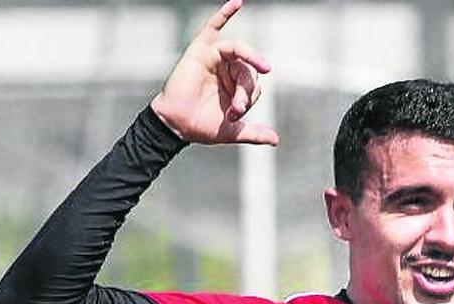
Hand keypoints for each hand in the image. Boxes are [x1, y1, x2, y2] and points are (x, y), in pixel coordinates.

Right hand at [150, 0, 278, 145]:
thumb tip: (275, 140)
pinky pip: (212, 27)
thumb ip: (254, 133)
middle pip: (247, 70)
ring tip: (264, 67)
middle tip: (236, 108)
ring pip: (239, 52)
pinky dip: (225, 13)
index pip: (254, 85)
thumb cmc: (201, 127)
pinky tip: (238, 2)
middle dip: (245, 89)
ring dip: (251, 59)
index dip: (248, 98)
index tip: (235, 114)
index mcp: (235, 86)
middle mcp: (227, 70)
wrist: (178, 126)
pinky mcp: (200, 51)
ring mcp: (215, 58)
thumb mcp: (233, 131)